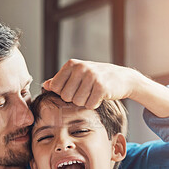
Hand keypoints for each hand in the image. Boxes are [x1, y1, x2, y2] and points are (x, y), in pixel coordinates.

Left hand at [43, 59, 168, 117]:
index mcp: (71, 64)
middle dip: (74, 98)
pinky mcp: (102, 87)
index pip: (55, 87)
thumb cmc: (95, 78)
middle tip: (85, 91)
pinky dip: (94, 104)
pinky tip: (99, 96)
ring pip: (77, 102)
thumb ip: (60, 80)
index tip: (73, 89)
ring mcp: (91, 76)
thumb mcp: (76, 75)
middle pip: (65, 96)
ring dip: (85, 101)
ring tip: (92, 93)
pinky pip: (89, 104)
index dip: (63, 92)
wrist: (122, 78)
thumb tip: (45, 85)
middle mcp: (81, 68)